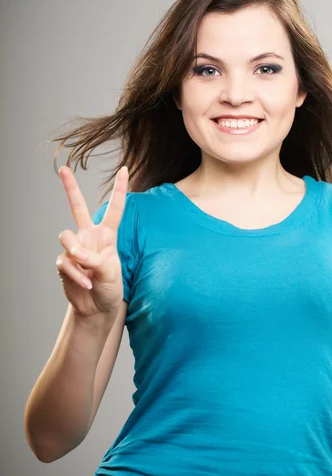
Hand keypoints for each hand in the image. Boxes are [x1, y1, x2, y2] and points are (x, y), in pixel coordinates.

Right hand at [56, 165, 128, 318]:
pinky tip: (86, 283)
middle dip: (69, 188)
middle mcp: (89, 236)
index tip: (125, 169)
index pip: (115, 209)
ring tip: (88, 270)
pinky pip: (65, 261)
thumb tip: (76, 254)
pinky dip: (76, 274)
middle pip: (77, 207)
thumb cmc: (110, 288)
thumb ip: (96, 260)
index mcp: (107, 235)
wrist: (97, 307)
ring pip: (66, 237)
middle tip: (63, 168)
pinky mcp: (64, 261)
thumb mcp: (112, 273)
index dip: (119, 190)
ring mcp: (74, 248)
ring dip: (77, 255)